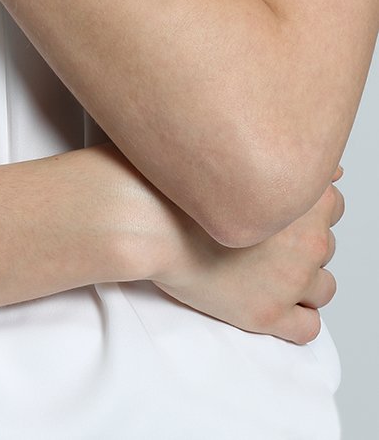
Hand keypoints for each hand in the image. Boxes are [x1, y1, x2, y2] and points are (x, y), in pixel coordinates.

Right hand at [151, 165, 343, 344]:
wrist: (144, 218)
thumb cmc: (178, 182)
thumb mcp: (234, 149)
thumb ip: (285, 152)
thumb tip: (327, 165)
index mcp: (304, 196)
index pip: (332, 203)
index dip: (303, 207)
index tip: (279, 210)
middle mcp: (307, 239)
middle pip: (326, 244)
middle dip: (302, 243)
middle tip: (265, 239)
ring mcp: (290, 280)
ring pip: (324, 286)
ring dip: (302, 280)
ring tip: (265, 271)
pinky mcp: (268, 314)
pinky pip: (307, 326)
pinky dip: (296, 316)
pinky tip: (270, 301)